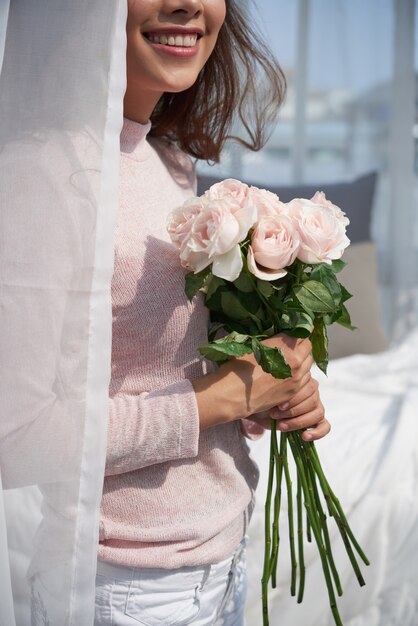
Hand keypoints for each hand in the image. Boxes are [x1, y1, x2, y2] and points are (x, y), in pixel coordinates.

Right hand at [193, 334, 314, 429]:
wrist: (234, 395)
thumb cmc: (238, 367)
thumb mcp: (254, 346)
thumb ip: (273, 340)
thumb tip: (281, 335)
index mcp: (285, 345)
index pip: (301, 332)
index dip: (298, 331)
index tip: (295, 331)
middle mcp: (295, 361)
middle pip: (308, 347)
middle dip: (301, 344)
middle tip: (292, 344)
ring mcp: (296, 378)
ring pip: (308, 363)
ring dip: (302, 359)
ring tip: (291, 360)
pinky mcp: (293, 391)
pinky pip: (305, 378)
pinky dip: (300, 374)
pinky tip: (288, 374)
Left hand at [247, 377, 329, 441]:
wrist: (259, 410)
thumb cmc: (264, 398)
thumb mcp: (270, 392)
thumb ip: (279, 387)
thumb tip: (283, 389)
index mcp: (304, 379)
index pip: (309, 388)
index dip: (295, 400)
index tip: (279, 406)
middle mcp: (312, 391)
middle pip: (313, 401)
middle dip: (293, 411)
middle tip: (275, 415)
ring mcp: (316, 405)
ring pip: (318, 413)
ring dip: (298, 422)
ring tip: (281, 426)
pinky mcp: (316, 421)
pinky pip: (325, 426)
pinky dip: (317, 433)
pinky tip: (304, 436)